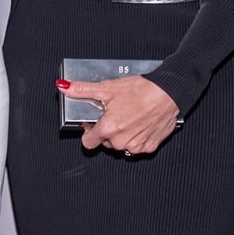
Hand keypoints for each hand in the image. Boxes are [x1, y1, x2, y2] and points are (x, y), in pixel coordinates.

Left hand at [58, 75, 180, 155]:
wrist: (169, 92)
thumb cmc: (142, 90)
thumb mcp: (108, 87)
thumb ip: (83, 90)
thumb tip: (64, 87)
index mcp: (108, 129)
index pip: (87, 142)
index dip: (89, 131)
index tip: (94, 123)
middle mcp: (121, 141)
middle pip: (105, 143)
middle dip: (108, 131)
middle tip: (116, 114)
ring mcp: (136, 146)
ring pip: (121, 145)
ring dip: (123, 135)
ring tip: (130, 117)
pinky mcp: (149, 147)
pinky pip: (138, 146)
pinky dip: (138, 137)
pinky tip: (141, 123)